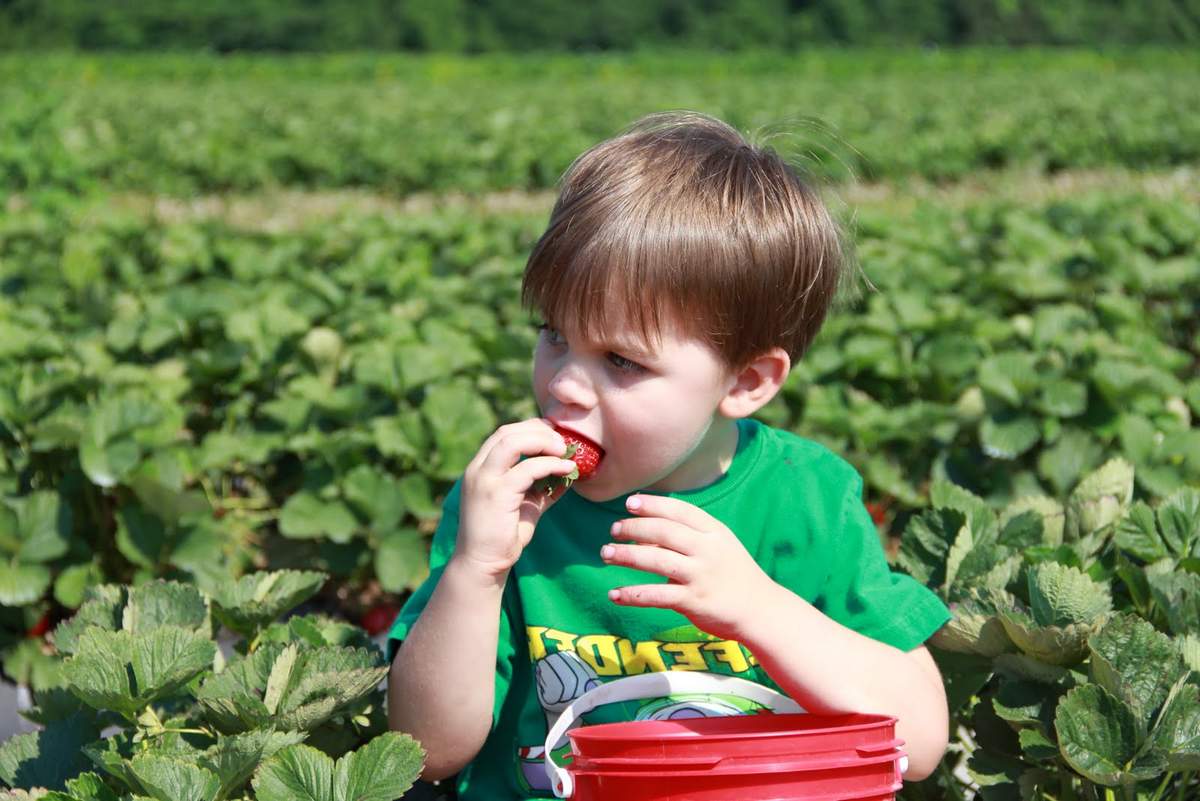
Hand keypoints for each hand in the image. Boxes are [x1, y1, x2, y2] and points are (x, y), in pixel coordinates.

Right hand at [454, 419, 578, 578]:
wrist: (483, 564)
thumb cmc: (503, 536)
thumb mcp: (526, 504)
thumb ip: (542, 487)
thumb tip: (569, 473)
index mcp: (480, 468)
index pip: (504, 433)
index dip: (532, 428)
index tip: (555, 435)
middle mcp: (477, 469)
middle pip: (507, 432)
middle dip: (539, 431)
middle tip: (563, 442)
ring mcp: (483, 480)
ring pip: (512, 442)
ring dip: (543, 441)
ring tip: (564, 451)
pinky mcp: (495, 494)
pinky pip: (527, 469)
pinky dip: (550, 464)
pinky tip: (567, 469)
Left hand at [600, 494, 778, 641]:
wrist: (761, 610)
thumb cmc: (734, 574)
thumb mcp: (718, 547)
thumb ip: (686, 538)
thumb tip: (644, 535)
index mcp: (714, 532)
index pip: (679, 511)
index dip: (652, 504)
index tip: (629, 503)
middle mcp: (708, 550)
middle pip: (663, 532)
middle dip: (633, 528)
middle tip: (614, 530)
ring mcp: (701, 575)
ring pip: (656, 560)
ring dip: (626, 555)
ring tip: (606, 553)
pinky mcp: (694, 601)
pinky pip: (656, 595)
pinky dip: (632, 594)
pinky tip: (614, 594)